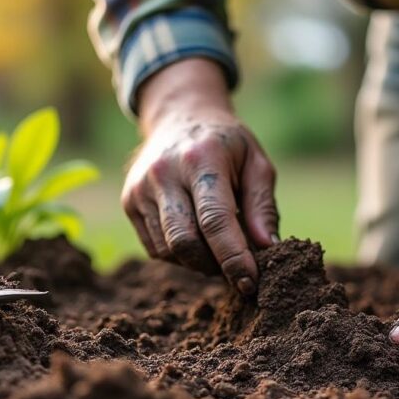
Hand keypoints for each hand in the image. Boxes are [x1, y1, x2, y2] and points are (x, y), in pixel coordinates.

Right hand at [123, 59, 278, 293]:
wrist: (179, 116)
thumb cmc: (226, 144)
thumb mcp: (256, 162)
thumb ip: (263, 206)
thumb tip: (269, 248)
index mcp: (201, 159)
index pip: (216, 220)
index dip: (234, 257)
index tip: (250, 282)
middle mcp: (164, 173)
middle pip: (185, 242)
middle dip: (214, 266)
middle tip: (237, 269)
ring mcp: (140, 188)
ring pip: (168, 251)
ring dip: (198, 262)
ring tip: (218, 247)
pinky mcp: (129, 202)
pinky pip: (155, 247)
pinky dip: (179, 254)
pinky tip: (196, 237)